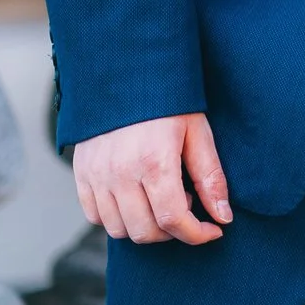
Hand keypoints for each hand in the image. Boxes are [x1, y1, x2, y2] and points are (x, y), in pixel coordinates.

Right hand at [73, 113, 232, 244]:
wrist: (125, 69)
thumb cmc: (167, 100)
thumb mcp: (197, 131)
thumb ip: (210, 177)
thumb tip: (223, 218)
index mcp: (153, 161)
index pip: (174, 220)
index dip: (197, 234)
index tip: (213, 230)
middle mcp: (120, 172)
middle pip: (145, 232)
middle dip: (173, 231)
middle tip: (186, 204)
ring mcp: (96, 174)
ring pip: (119, 230)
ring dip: (145, 226)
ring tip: (160, 197)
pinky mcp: (81, 172)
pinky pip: (94, 216)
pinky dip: (116, 218)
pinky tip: (135, 198)